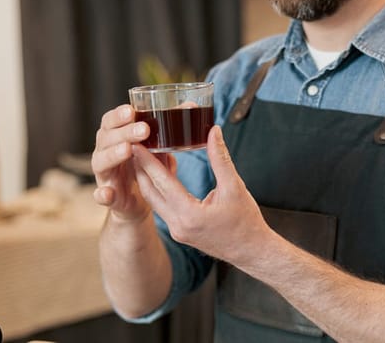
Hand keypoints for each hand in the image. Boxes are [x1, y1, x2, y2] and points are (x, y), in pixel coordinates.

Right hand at [92, 104, 175, 222]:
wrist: (137, 201)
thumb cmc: (145, 166)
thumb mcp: (155, 147)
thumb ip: (166, 129)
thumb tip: (190, 105)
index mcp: (114, 137)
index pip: (110, 121)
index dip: (118, 115)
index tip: (132, 110)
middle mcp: (104, 152)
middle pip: (106, 138)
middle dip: (124, 132)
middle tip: (144, 130)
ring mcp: (104, 174)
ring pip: (101, 162)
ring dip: (113, 155)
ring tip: (128, 150)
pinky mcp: (108, 196)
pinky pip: (101, 195)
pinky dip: (103, 194)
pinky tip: (108, 193)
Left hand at [130, 125, 274, 263]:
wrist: (252, 252)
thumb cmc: (246, 222)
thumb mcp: (235, 187)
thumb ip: (220, 158)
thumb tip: (213, 132)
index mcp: (190, 215)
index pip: (162, 183)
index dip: (148, 161)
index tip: (136, 144)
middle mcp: (178, 225)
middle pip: (150, 192)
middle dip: (139, 168)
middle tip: (132, 146)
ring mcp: (177, 230)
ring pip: (154, 201)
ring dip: (147, 179)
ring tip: (144, 156)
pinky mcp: (180, 231)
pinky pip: (163, 207)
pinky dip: (159, 189)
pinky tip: (160, 173)